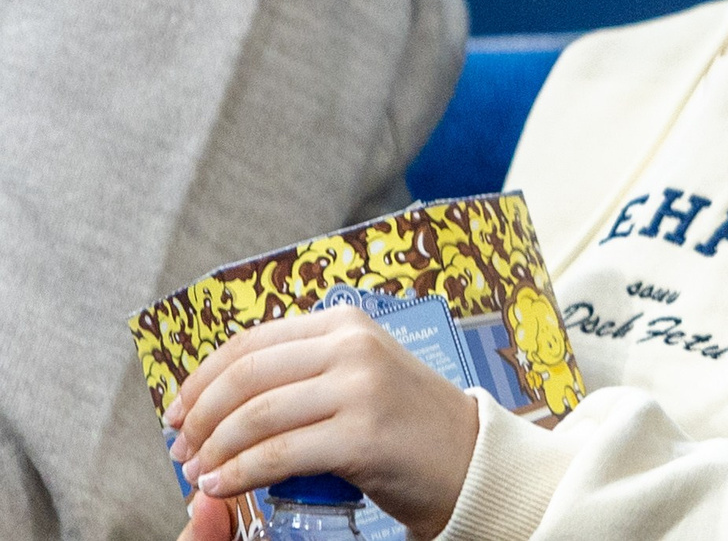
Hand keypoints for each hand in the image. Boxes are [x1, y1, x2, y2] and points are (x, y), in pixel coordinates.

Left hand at [164, 304, 478, 536]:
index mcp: (345, 324)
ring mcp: (361, 388)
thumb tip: (218, 395)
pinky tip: (223, 485)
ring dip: (214, 449)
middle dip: (199, 417)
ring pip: (256, 416)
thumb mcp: (357, 375)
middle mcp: (352, 347)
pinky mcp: (363, 435)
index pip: (250, 342)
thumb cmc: (404, 422)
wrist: (467, 457)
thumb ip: (302, 372)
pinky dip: (240, 473)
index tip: (176, 412)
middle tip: (181, 449)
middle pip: (245, 376)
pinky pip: (279, 454)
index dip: (201, 379)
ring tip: (199, 473)